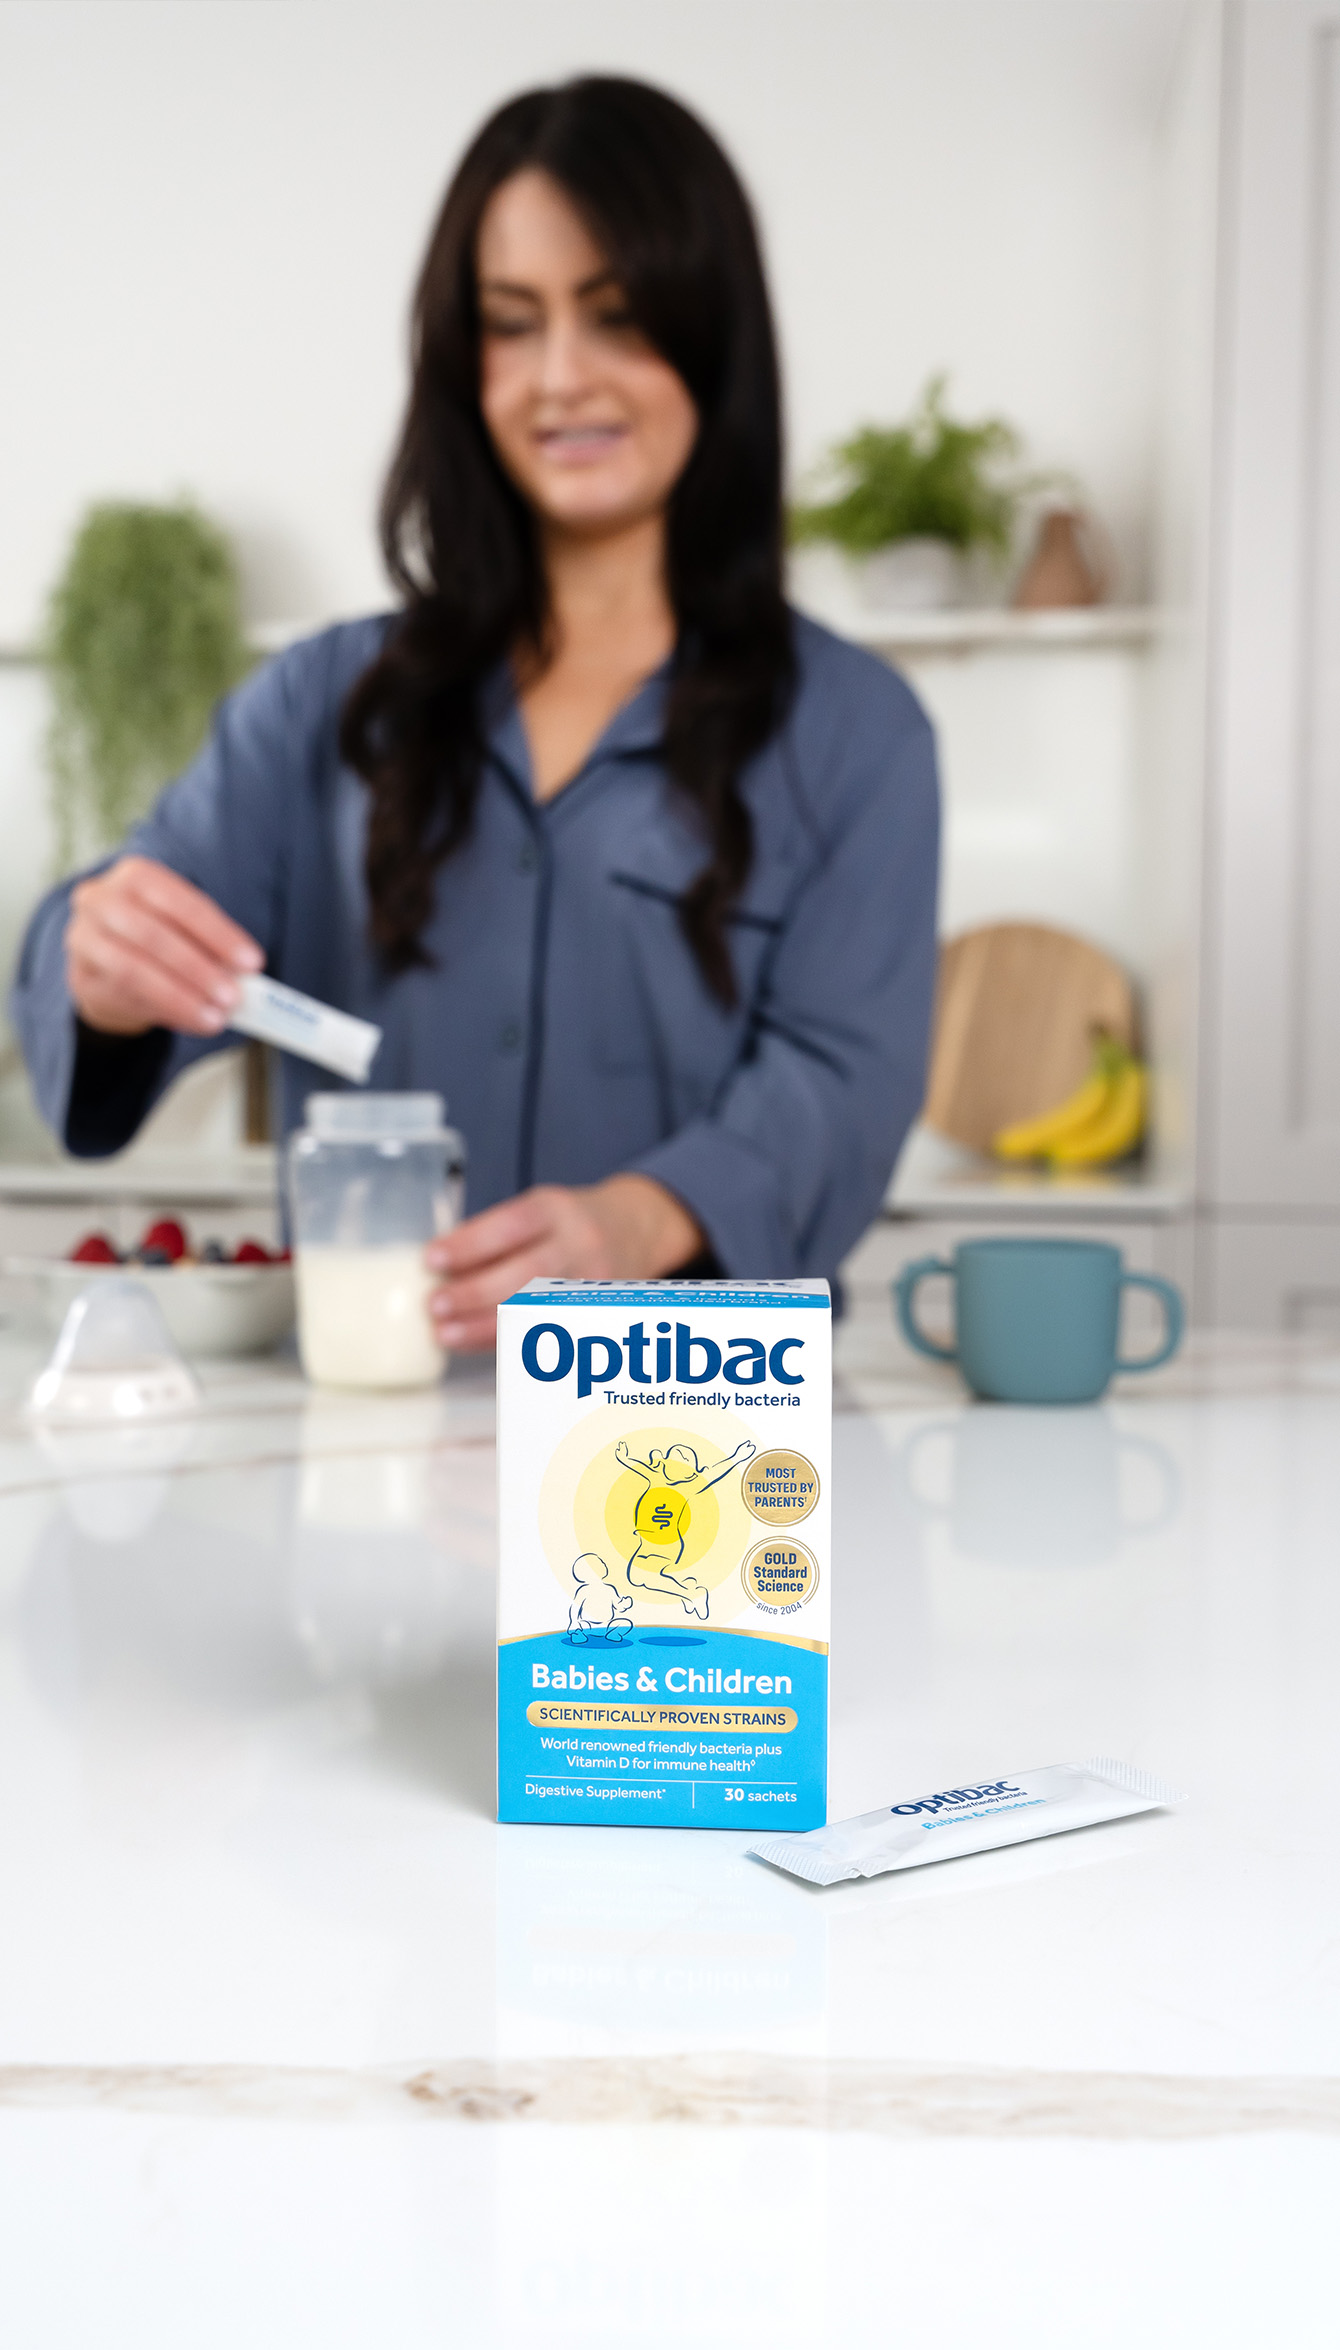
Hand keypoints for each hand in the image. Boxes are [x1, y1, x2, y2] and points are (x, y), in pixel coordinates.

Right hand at [66, 856, 263, 1036]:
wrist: (107, 966)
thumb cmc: (157, 943)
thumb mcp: (186, 935)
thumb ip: (211, 950)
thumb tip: (245, 979)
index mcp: (137, 876)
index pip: (181, 901)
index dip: (218, 933)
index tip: (252, 962)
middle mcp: (102, 898)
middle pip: (153, 934)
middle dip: (198, 968)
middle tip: (233, 996)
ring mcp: (83, 936)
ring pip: (133, 968)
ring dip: (180, 996)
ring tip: (215, 1017)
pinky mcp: (80, 975)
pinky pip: (123, 994)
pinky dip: (165, 1010)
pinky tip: (194, 1020)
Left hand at [426, 1174, 702, 1352]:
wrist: (636, 1230)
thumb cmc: (568, 1223)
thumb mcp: (537, 1210)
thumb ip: (494, 1237)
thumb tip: (433, 1271)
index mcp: (557, 1210)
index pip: (513, 1223)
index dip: (471, 1243)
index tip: (432, 1259)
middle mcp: (581, 1244)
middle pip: (527, 1272)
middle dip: (476, 1292)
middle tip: (434, 1305)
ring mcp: (594, 1283)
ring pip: (538, 1309)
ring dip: (485, 1325)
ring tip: (444, 1333)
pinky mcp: (597, 1313)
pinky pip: (548, 1332)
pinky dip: (506, 1341)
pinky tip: (473, 1343)